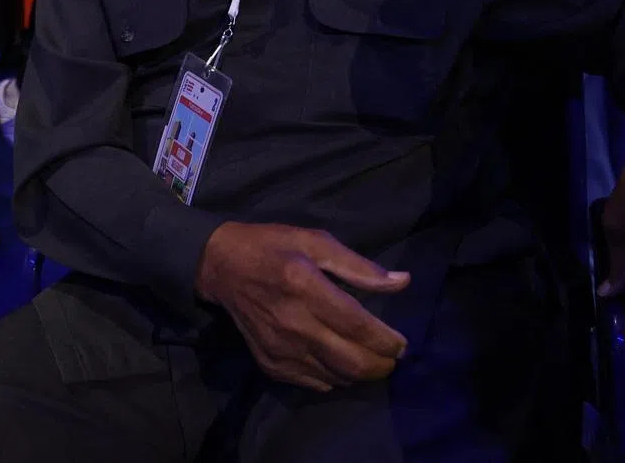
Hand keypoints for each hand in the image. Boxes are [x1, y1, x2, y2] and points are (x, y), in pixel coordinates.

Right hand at [196, 222, 409, 391]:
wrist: (221, 267)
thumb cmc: (272, 247)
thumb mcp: (314, 242)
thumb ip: (358, 266)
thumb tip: (402, 282)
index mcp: (305, 286)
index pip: (357, 325)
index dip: (387, 340)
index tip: (403, 343)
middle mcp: (294, 322)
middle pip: (351, 361)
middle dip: (381, 365)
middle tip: (392, 357)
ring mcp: (281, 348)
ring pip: (336, 377)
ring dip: (360, 373)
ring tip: (370, 358)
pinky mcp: (271, 364)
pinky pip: (315, 383)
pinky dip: (335, 378)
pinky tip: (339, 361)